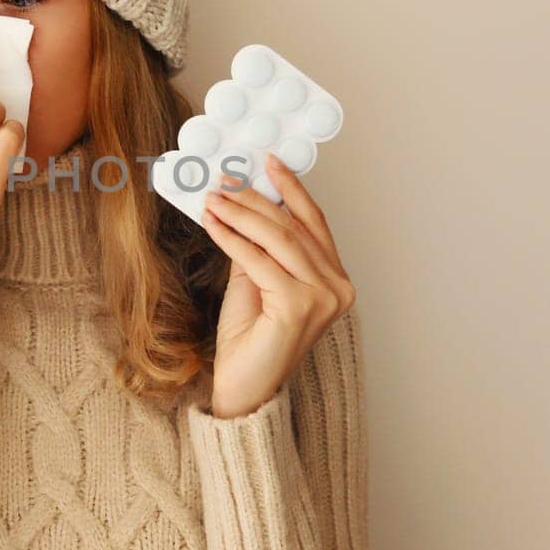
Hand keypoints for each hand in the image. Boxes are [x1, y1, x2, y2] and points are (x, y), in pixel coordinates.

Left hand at [200, 152, 356, 417]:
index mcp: (335, 280)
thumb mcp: (254, 280)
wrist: (242, 388)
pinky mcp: (299, 306)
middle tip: (224, 179)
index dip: (292, 188)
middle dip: (255, 198)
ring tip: (213, 197)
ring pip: (278, 238)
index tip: (268, 161)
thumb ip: (257, 245)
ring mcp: (323, 298)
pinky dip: (232, 238)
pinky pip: (259, 260)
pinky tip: (212, 224)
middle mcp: (337, 288)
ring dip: (240, 213)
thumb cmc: (249, 340)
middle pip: (293, 226)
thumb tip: (240, 201)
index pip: (314, 222)